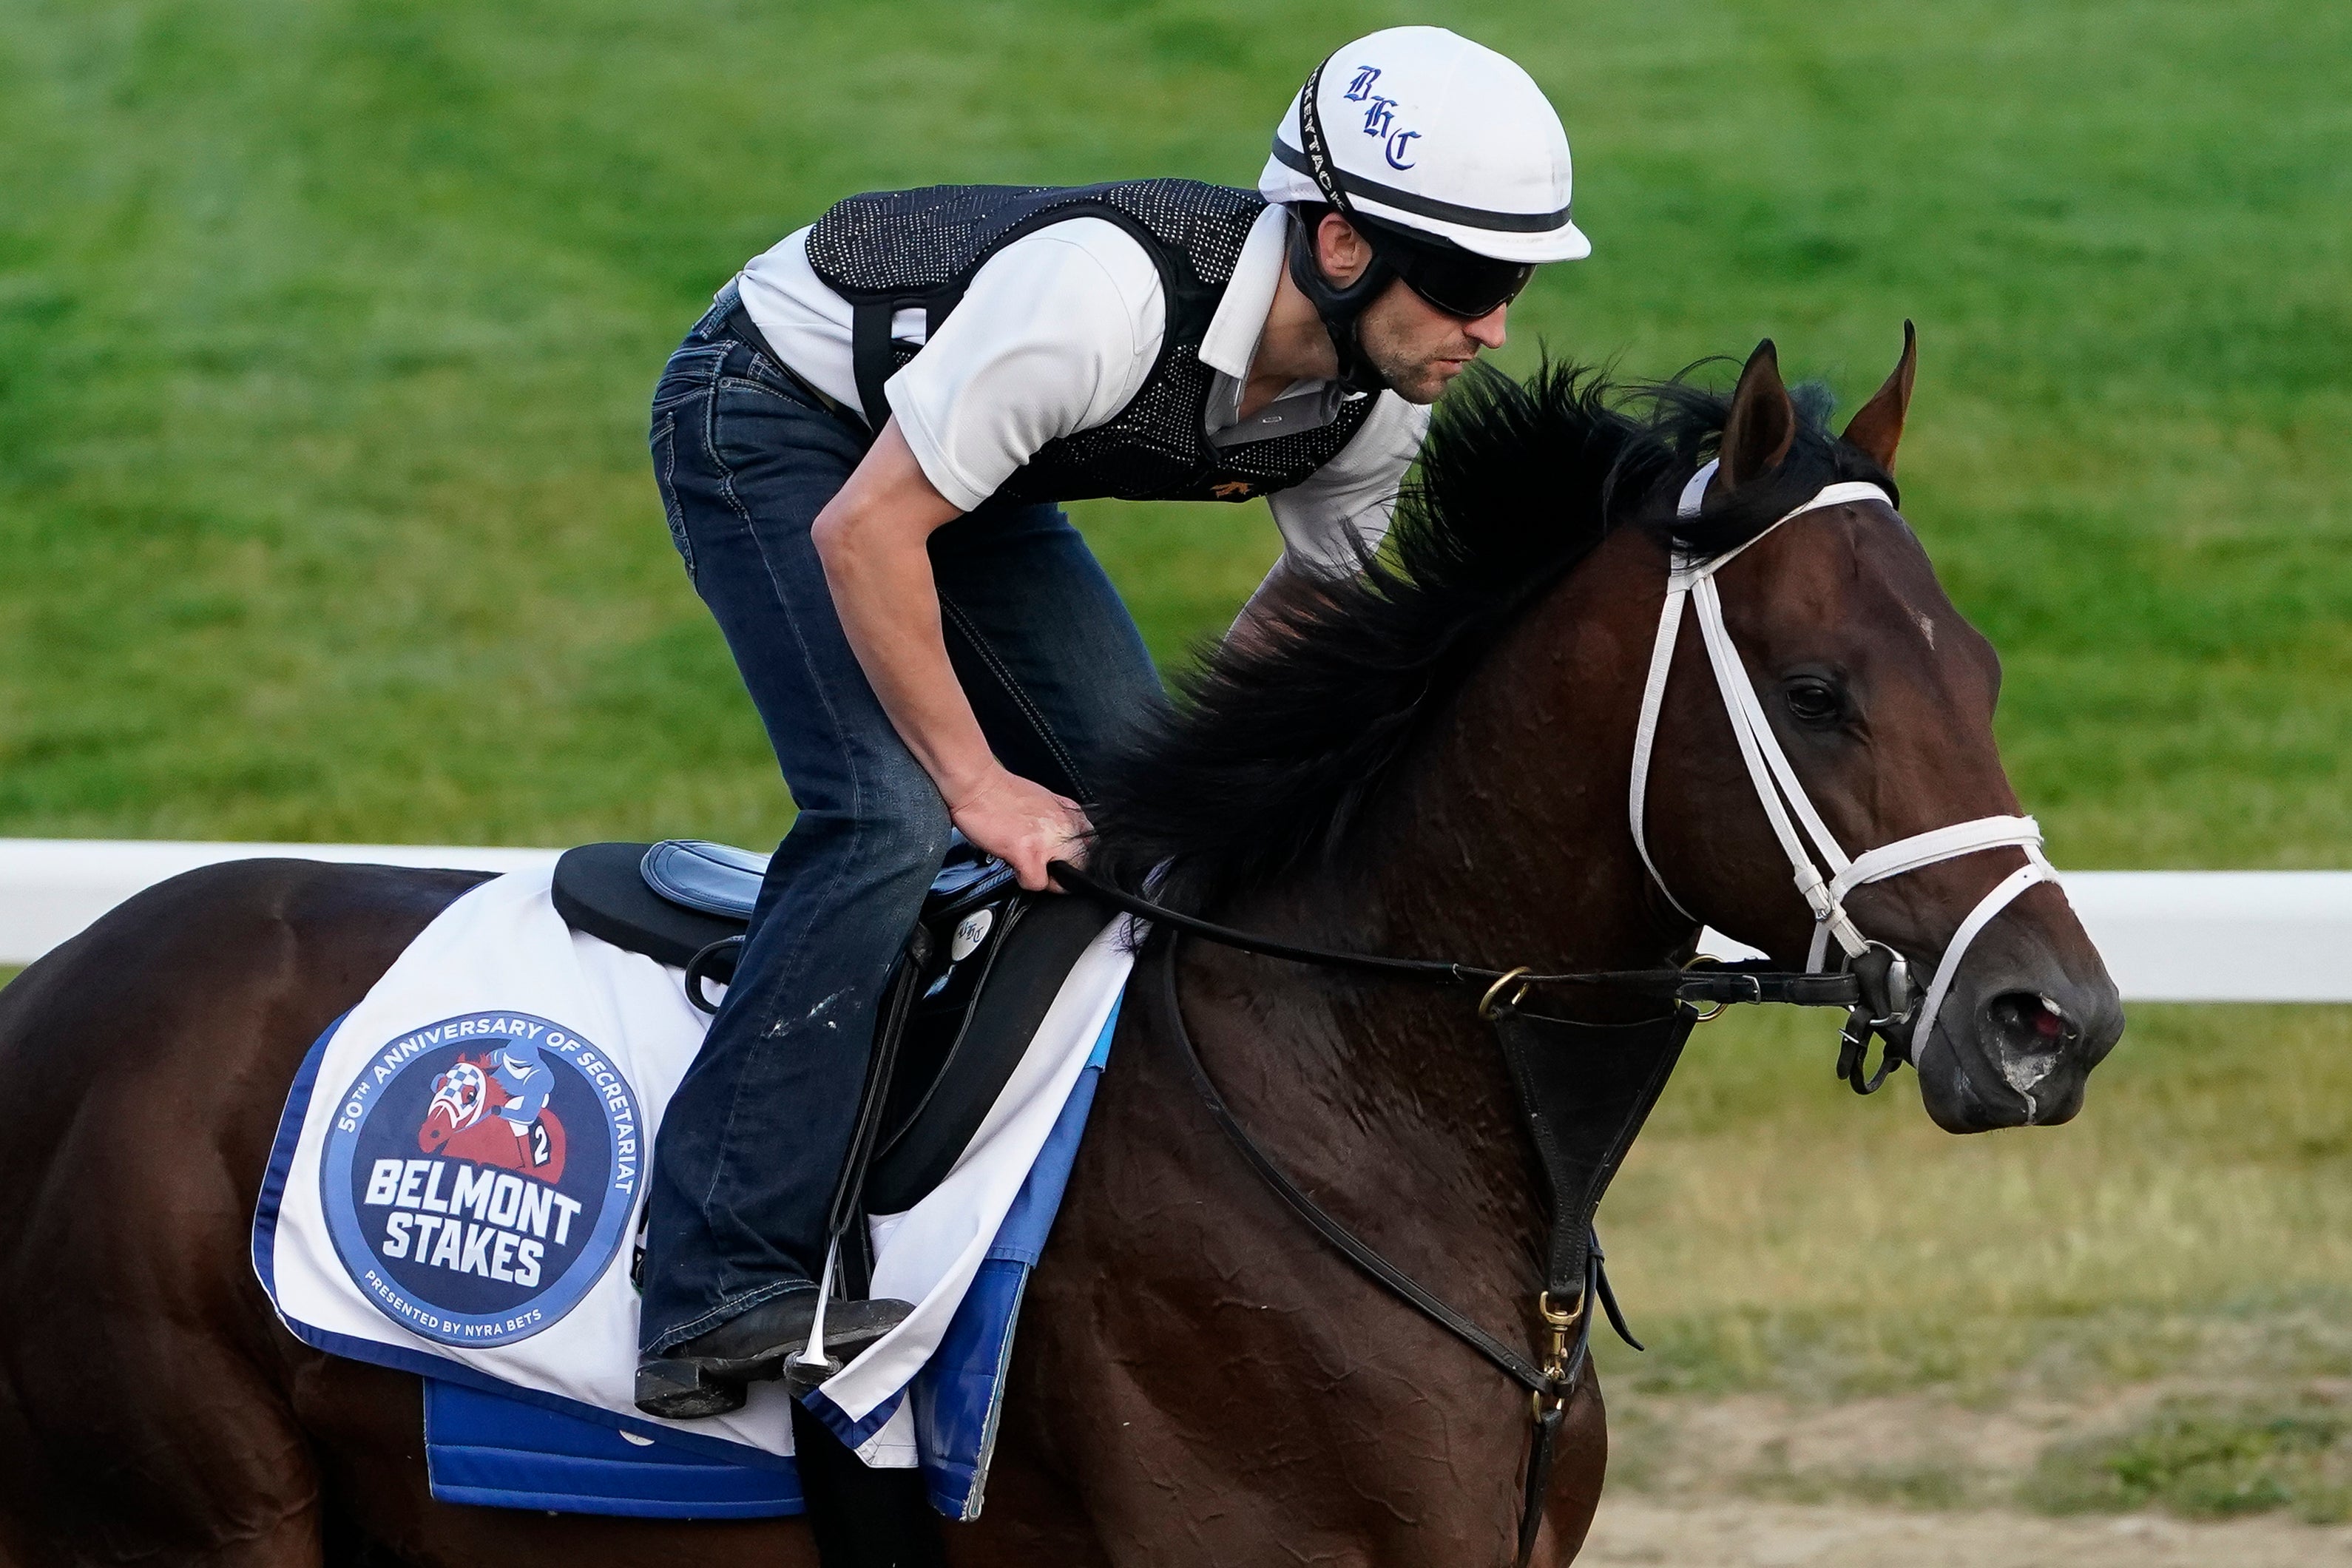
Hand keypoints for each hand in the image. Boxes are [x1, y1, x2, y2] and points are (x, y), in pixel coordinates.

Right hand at [946, 767, 1089, 891]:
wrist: (978, 785)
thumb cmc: (1003, 793)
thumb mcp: (1045, 801)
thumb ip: (1059, 821)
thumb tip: (1066, 841)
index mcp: (1070, 814)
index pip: (1092, 848)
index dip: (1078, 860)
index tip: (1065, 862)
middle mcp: (1063, 826)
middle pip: (1082, 867)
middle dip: (1064, 874)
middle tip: (1044, 867)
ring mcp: (1047, 841)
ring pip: (1062, 880)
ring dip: (1045, 879)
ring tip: (1028, 865)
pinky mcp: (1027, 852)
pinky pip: (1036, 883)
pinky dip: (1024, 880)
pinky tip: (1015, 864)